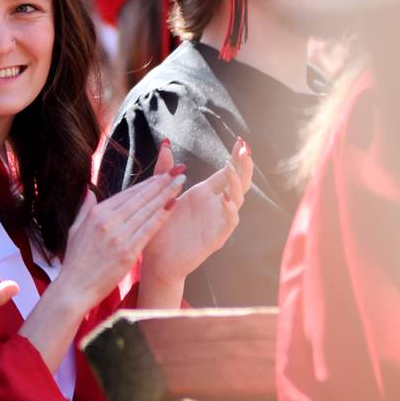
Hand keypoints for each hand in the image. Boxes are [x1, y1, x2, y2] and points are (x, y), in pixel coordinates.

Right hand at [42, 168, 185, 318]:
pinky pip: (148, 229)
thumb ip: (84, 208)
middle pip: (140, 197)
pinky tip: (173, 204)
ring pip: (147, 210)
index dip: (147, 182)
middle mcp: (107, 221)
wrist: (74, 288)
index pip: (127, 193)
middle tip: (178, 170)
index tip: (161, 174)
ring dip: (166, 194)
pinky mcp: (127, 252)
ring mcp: (118, 236)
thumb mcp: (75, 230)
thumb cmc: (75, 262)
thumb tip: (89, 191)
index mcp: (95, 213)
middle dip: (161, 182)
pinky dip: (162, 215)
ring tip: (180, 182)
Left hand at [141, 137, 253, 292]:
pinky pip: (229, 222)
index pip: (226, 172)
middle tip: (244, 149)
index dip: (235, 157)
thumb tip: (165, 144)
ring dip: (236, 184)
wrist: (156, 260)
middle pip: (238, 182)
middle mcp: (215, 205)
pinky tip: (226, 199)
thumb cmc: (160, 229)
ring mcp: (218, 221)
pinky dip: (230, 210)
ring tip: (230, 168)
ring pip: (237, 200)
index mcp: (205, 194)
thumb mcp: (161, 195)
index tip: (240, 140)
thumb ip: (164, 171)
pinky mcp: (216, 237)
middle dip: (243, 166)